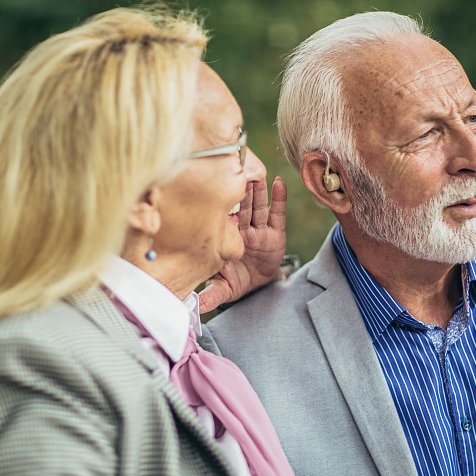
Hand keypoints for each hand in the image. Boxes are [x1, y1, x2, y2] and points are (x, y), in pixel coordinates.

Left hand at [198, 177, 286, 312]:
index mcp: (226, 238)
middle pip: (240, 206)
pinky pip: (277, 214)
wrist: (257, 285)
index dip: (220, 204)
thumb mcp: (223, 288)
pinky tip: (279, 183)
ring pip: (257, 205)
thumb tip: (196, 307)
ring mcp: (258, 229)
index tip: (214, 188)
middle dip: (239, 189)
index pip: (222, 218)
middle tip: (235, 168)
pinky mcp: (275, 232)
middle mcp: (241, 229)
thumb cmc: (235, 281)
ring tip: (255, 172)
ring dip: (256, 189)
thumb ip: (212, 294)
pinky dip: (278, 198)